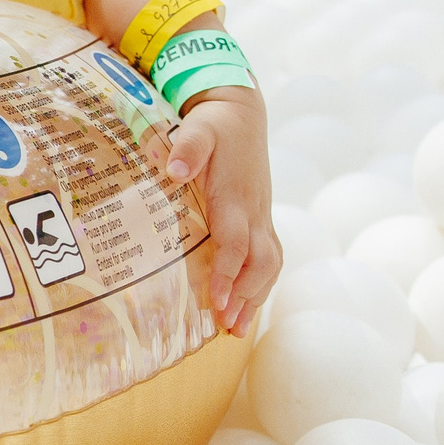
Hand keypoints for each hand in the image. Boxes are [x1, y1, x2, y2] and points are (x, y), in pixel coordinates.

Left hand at [159, 86, 281, 335]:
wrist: (242, 115)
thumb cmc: (216, 124)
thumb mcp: (199, 128)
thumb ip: (187, 148)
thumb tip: (173, 171)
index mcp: (236, 196)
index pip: (236, 243)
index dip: (228, 274)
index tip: (217, 301)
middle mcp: (254, 211)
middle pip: (261, 262)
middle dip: (247, 296)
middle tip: (227, 327)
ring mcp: (261, 216)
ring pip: (270, 264)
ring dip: (257, 297)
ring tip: (238, 329)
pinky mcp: (261, 219)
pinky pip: (269, 257)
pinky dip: (261, 285)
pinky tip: (247, 305)